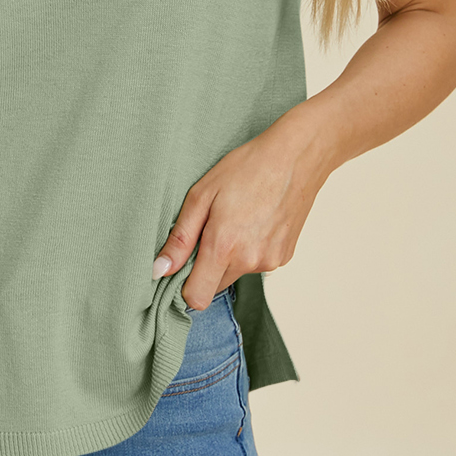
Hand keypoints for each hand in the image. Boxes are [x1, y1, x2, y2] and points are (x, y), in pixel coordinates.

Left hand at [152, 114, 330, 311]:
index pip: (196, 298)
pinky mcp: (284, 257)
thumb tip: (160, 270)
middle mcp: (249, 261)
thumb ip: (180, 238)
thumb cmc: (247, 168)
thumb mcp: (202, 194)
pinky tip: (255, 222)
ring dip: (229, 257)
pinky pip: (256, 264)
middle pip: (215, 286)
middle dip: (206, 267)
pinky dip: (250, 250)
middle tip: (210, 230)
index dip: (184, 285)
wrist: (296, 157)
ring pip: (236, 273)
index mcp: (224, 246)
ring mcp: (270, 261)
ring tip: (236, 219)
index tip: (183, 264)